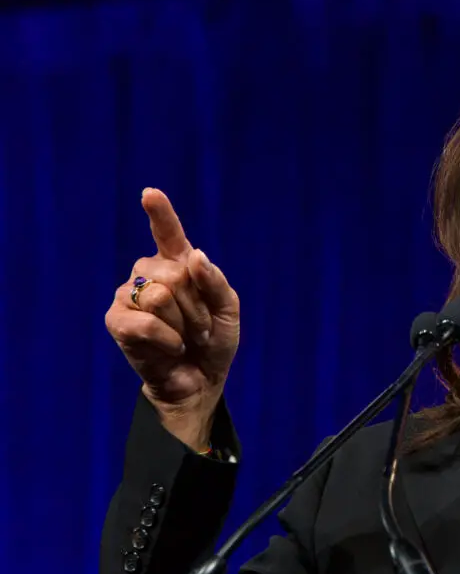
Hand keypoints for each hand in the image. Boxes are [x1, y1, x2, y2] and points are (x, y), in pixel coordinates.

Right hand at [105, 188, 239, 450]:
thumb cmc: (213, 342)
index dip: (160, 213)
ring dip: (184, 323)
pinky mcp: (117, 321)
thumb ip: (215, 281)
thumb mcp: (228, 310)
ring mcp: (129, 296)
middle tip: (199, 327)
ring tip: (184, 337)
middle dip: (196, 305)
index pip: (168, 234)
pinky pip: (145, 322)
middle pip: (174, 272)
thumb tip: (194, 256)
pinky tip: (170, 348)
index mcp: (179, 265)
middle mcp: (150, 274)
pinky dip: (168, 339)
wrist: (200, 380)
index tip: (150, 193)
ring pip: (160, 295)